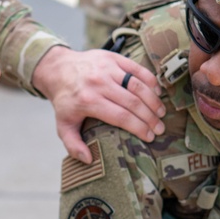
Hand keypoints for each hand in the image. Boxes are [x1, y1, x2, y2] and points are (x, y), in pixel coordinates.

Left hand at [32, 46, 165, 162]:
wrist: (58, 70)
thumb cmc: (65, 101)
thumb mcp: (63, 125)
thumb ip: (73, 145)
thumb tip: (89, 159)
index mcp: (88, 101)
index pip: (122, 117)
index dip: (139, 128)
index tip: (150, 137)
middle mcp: (99, 83)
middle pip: (133, 103)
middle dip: (150, 118)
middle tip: (160, 128)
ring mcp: (107, 68)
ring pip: (138, 86)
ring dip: (153, 100)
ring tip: (161, 113)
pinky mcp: (113, 58)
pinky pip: (137, 69)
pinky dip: (150, 80)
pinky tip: (157, 92)